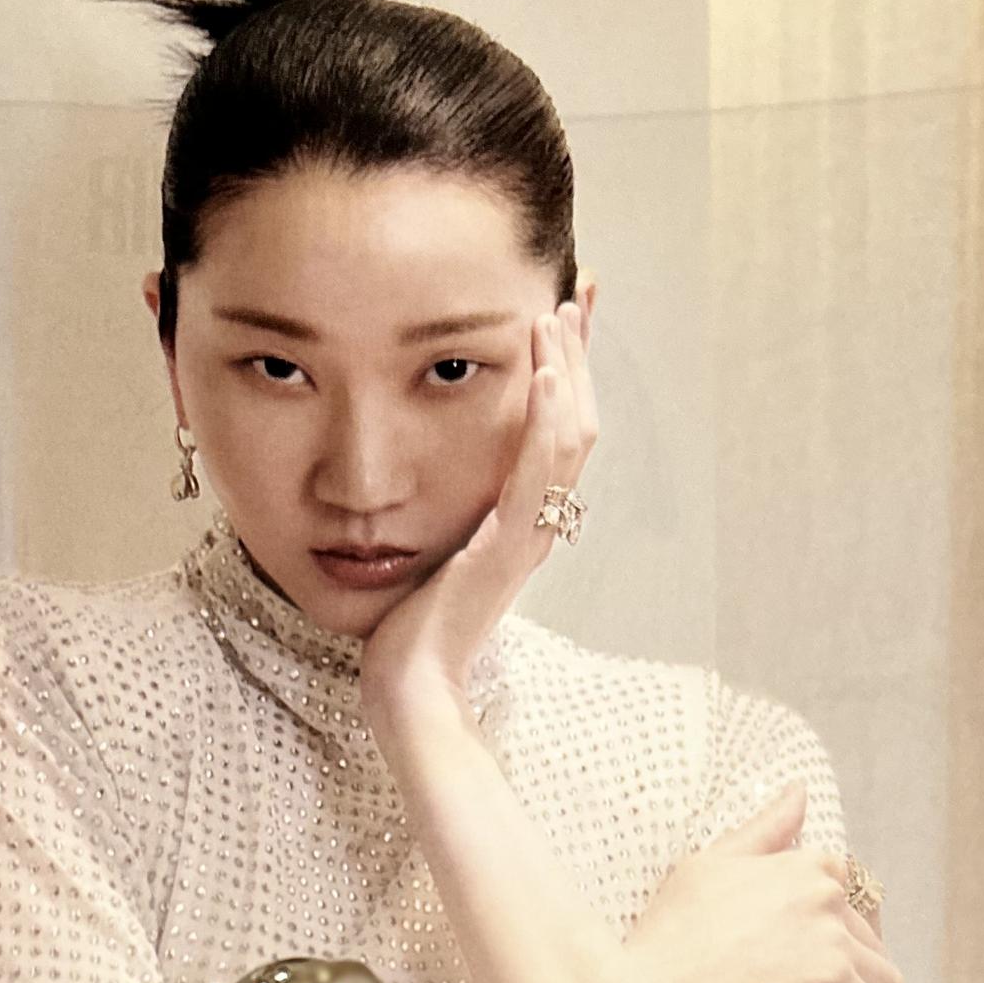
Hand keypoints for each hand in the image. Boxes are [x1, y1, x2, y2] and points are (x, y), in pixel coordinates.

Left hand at [358, 298, 598, 737]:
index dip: (566, 373)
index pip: (557, 433)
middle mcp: (535, 526)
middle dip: (576, 354)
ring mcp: (526, 536)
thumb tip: (415, 480)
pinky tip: (544, 372)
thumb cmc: (407, 635)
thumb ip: (438, 514)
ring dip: (567, 371)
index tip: (563, 314)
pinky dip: (546, 419)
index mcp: (519, 524)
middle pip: (577, 423)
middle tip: (575, 292)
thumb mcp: (426, 554)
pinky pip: (539, 473)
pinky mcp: (507, 547)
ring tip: (557, 314)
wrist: (408, 689)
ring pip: (570, 439)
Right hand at [626, 780, 905, 982]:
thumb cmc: (666, 934)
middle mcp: (825, 896)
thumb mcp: (706, 866)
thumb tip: (801, 791)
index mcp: (803, 864)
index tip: (824, 959)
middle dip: (859, 973)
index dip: (846, 930)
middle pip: (872, 940)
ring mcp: (832, 942)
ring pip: (886, 981)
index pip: (855, 891)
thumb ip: (762, 830)